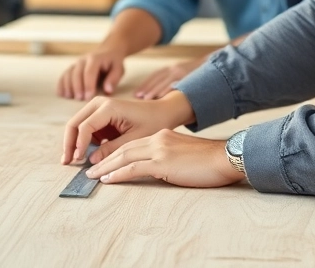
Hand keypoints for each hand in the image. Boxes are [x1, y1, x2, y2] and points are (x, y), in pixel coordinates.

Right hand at [58, 47, 125, 100]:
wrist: (107, 51)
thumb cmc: (113, 63)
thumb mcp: (119, 68)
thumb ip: (114, 79)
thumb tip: (107, 90)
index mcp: (95, 58)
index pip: (89, 72)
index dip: (88, 85)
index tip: (88, 97)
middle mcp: (83, 59)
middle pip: (76, 73)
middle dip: (77, 87)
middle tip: (79, 99)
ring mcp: (76, 63)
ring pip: (68, 74)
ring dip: (67, 86)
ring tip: (70, 98)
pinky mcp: (71, 68)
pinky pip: (63, 76)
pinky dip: (61, 85)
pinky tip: (61, 94)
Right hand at [61, 91, 195, 165]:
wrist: (162, 112)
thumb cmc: (153, 123)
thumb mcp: (134, 139)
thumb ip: (112, 149)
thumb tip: (91, 161)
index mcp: (109, 107)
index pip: (85, 127)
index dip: (79, 145)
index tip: (78, 161)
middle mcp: (99, 103)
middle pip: (74, 123)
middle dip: (69, 143)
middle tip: (66, 163)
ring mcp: (98, 107)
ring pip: (76, 125)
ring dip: (73, 142)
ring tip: (71, 161)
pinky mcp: (99, 114)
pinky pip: (85, 127)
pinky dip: (81, 140)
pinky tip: (82, 155)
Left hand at [85, 130, 243, 188]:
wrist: (225, 158)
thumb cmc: (209, 161)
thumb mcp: (183, 155)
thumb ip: (168, 157)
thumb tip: (156, 168)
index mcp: (163, 136)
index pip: (132, 143)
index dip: (114, 152)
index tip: (103, 162)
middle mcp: (158, 138)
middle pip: (123, 147)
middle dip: (104, 158)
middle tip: (89, 168)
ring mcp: (160, 149)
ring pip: (124, 156)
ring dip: (105, 166)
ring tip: (92, 175)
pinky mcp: (163, 162)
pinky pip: (133, 167)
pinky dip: (117, 173)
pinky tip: (107, 179)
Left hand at [135, 56, 205, 99]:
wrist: (215, 64)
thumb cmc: (198, 74)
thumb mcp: (184, 75)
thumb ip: (173, 83)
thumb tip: (162, 98)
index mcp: (172, 69)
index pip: (154, 76)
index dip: (145, 84)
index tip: (136, 94)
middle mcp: (175, 69)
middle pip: (157, 78)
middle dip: (147, 88)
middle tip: (138, 97)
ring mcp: (182, 71)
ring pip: (165, 81)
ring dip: (154, 89)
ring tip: (146, 99)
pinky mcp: (189, 75)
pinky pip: (177, 83)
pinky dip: (169, 89)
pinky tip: (162, 96)